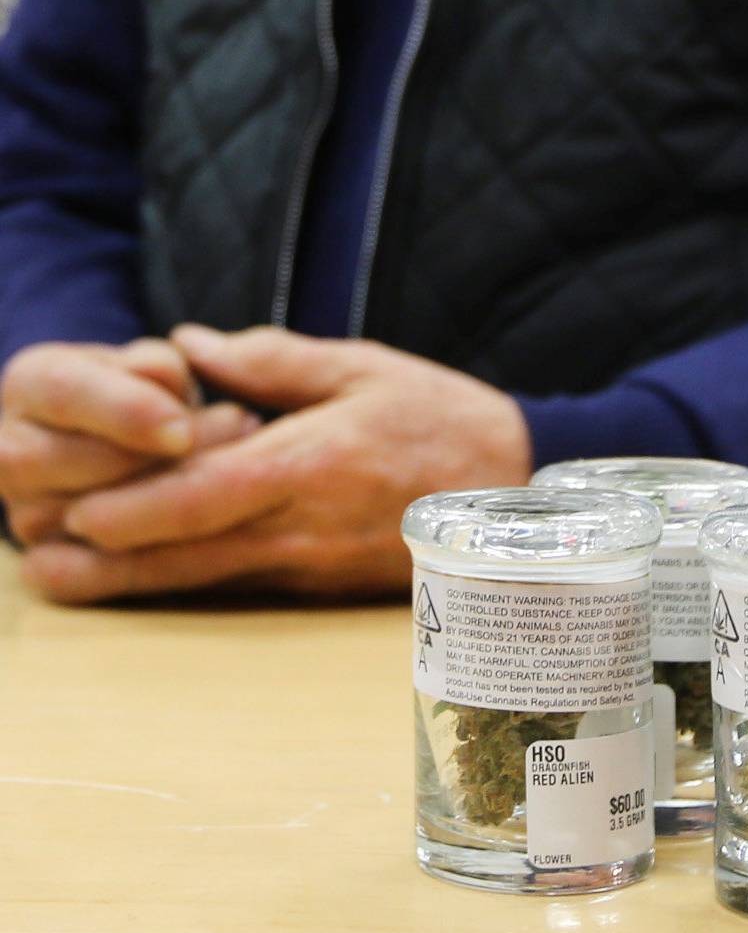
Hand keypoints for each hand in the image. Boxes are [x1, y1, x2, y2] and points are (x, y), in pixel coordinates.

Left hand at [19, 326, 532, 605]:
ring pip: (200, 580)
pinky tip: (126, 579)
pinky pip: (232, 585)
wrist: (514, 487)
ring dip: (124, 581)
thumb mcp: (362, 366)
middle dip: (108, 555)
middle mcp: (304, 524)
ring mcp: (308, 563)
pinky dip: (173, 582)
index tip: (78, 506)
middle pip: (188, 550)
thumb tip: (188, 346)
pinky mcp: (314, 585)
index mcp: (315, 462)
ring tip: (55, 574)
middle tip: (37, 549)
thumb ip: (270, 360)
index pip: (210, 494)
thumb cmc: (438, 416)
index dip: (140, 507)